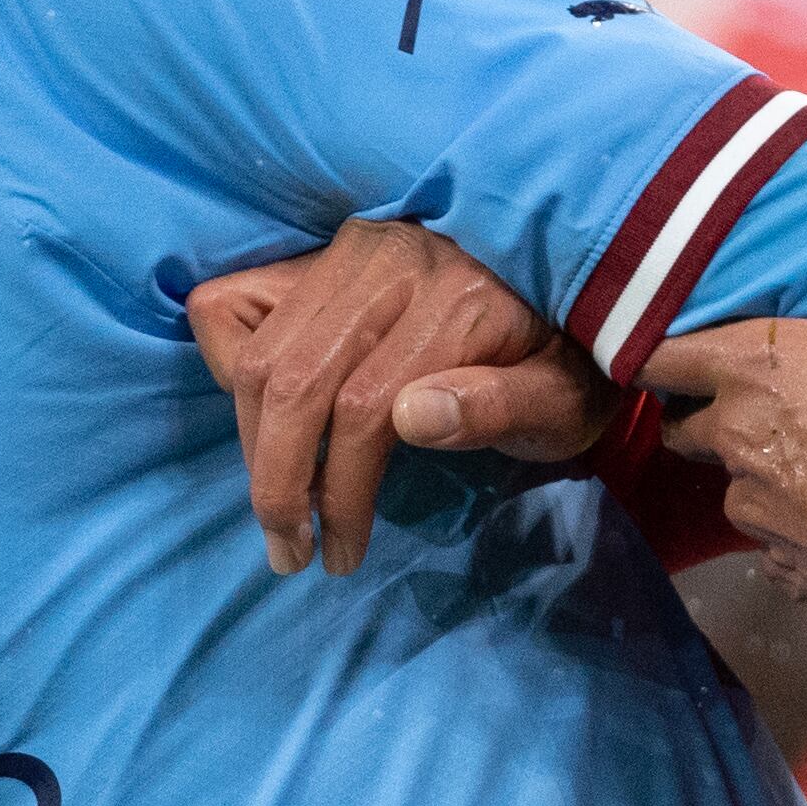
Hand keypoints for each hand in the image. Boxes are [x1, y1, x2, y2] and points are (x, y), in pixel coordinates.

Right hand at [184, 219, 613, 577]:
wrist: (575, 296)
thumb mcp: (563, 403)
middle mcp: (393, 262)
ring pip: (259, 355)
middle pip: (293, 379)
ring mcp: (349, 251)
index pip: (364, 406)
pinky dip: (231, 369)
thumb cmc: (566, 367)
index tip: (341, 554)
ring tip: (280, 510)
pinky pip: (232, 306)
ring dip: (253, 443)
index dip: (341, 491)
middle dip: (278, 480)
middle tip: (289, 551)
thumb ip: (499, 408)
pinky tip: (267, 425)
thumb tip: (410, 417)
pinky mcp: (321, 254)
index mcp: (460, 301)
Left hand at [641, 214, 806, 640]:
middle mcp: (743, 441)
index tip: (677, 346)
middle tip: (763, 397)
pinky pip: (773, 539)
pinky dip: (796, 526)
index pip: (661, 354)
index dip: (659, 349)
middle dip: (707, 409)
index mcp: (767, 370)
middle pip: (686, 421)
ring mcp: (760, 515)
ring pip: (732, 482)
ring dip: (759, 471)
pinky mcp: (786, 570)